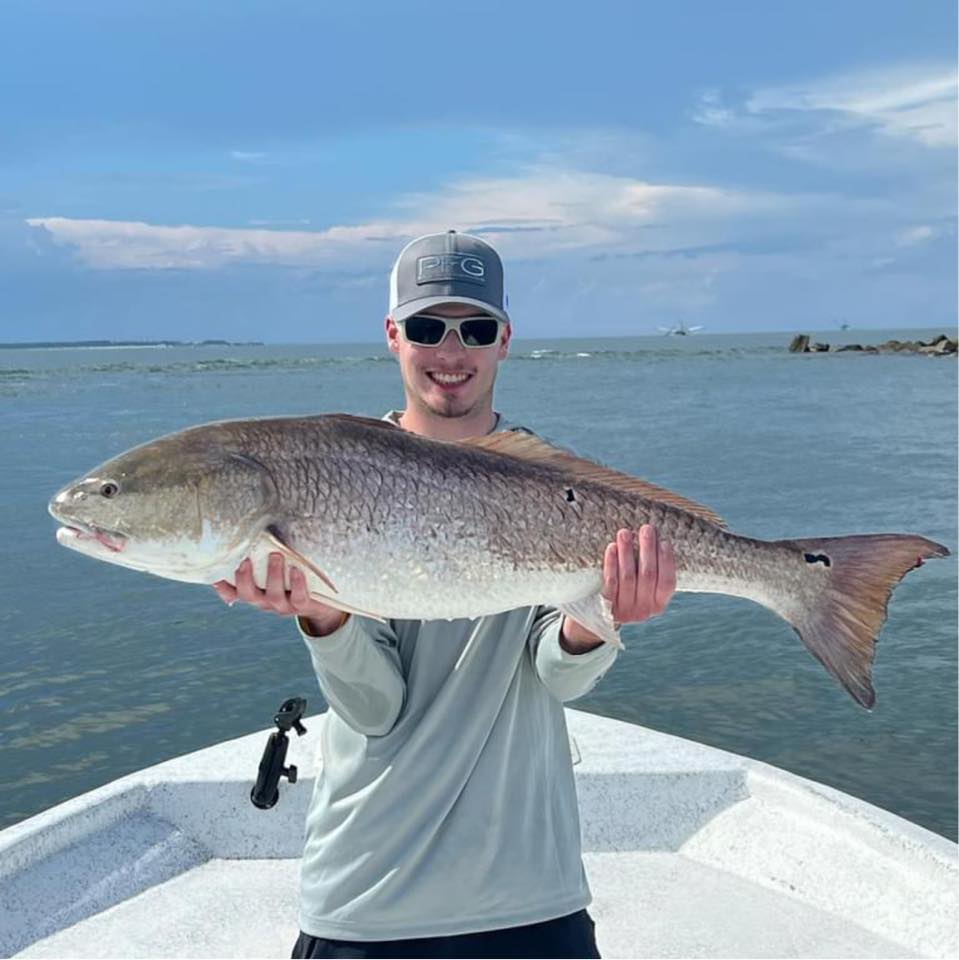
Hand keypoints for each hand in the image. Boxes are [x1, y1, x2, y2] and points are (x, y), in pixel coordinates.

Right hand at [212, 553, 346, 634]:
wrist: (323, 603)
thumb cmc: (293, 578)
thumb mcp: (275, 569)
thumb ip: (263, 555)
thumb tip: (254, 528)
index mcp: (256, 592)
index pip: (232, 592)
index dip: (221, 585)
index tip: (214, 572)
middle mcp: (265, 601)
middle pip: (248, 595)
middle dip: (244, 578)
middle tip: (245, 559)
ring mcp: (283, 606)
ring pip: (272, 596)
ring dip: (273, 576)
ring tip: (276, 556)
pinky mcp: (302, 606)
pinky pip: (298, 598)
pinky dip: (297, 584)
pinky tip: (296, 570)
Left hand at [562, 524, 675, 651]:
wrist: (599, 618)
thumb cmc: (627, 593)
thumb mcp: (643, 589)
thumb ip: (651, 571)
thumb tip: (655, 539)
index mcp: (658, 604)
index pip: (667, 582)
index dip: (666, 561)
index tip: (664, 541)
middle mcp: (644, 609)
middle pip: (647, 576)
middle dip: (648, 549)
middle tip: (646, 529)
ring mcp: (625, 609)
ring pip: (628, 577)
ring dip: (627, 552)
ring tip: (625, 533)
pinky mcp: (606, 606)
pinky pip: (610, 582)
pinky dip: (611, 563)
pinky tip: (612, 547)